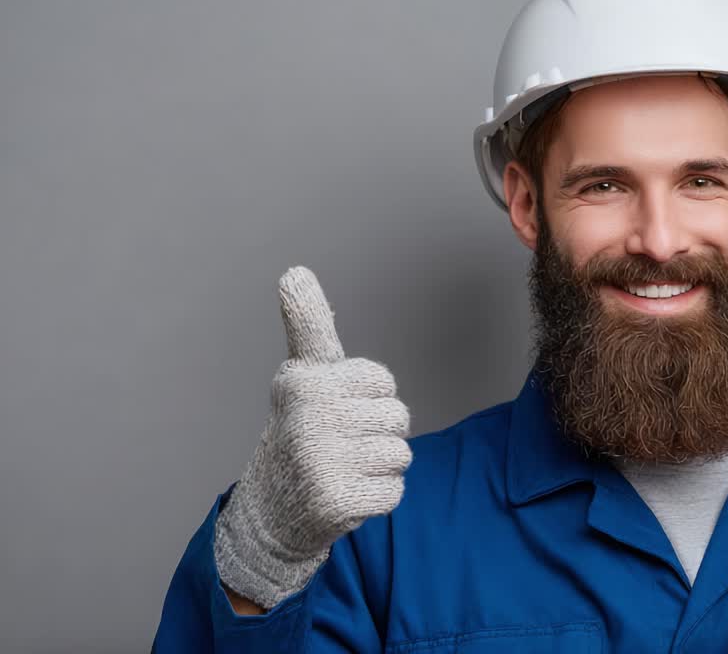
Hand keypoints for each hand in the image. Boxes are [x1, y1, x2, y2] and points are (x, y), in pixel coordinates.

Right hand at [214, 267, 411, 608]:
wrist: (271, 511)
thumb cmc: (302, 430)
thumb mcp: (304, 375)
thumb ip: (308, 324)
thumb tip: (294, 270)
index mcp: (302, 380)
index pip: (383, 381)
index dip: (368, 397)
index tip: (334, 408)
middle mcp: (307, 415)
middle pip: (398, 416)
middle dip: (378, 432)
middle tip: (339, 444)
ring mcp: (319, 460)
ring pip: (400, 454)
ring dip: (378, 466)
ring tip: (342, 469)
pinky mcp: (335, 500)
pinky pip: (394, 490)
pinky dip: (377, 497)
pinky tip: (346, 496)